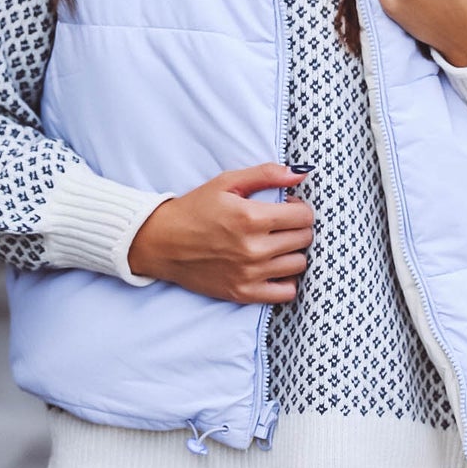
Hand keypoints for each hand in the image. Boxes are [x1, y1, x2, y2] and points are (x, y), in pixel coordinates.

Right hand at [127, 163, 314, 301]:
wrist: (162, 242)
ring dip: (293, 252)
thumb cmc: (195, 209)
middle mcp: (253, 248)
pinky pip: (286, 292)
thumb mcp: (227, 182)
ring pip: (299, 264)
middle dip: (298, 227)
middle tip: (280, 224)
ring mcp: (249, 274)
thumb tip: (299, 174)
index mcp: (251, 217)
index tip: (286, 207)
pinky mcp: (243, 293)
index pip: (304, 216)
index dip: (299, 207)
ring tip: (277, 244)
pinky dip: (286, 280)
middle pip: (304, 239)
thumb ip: (266, 174)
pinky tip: (274, 267)